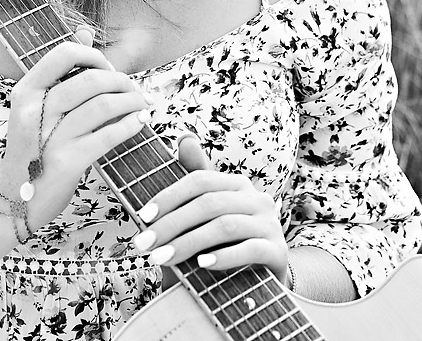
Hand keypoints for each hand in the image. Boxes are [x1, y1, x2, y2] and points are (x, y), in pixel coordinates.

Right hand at [0, 27, 154, 232]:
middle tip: (133, 90)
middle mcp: (34, 111)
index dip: (94, 56)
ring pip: (103, 105)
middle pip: (90, 80)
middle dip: (121, 81)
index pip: (64, 54)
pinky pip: (109, 135)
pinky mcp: (68, 162)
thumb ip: (61, 73)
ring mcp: (50, 138)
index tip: (108, 68)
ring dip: (132, 102)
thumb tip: (84, 32)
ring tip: (141, 105)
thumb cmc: (33, 149)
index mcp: (25, 91)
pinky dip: (131, 125)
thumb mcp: (37, 107)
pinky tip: (139, 123)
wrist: (13, 201)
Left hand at [130, 136, 289, 282]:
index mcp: (237, 185)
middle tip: (144, 244)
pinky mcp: (279, 252)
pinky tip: (202, 264)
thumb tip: (185, 138)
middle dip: (171, 223)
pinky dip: (223, 256)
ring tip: (162, 258)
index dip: (169, 196)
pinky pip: (250, 249)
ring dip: (189, 242)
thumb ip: (193, 188)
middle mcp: (257, 199)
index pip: (200, 180)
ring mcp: (271, 224)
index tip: (142, 217)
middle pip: (209, 203)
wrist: (258, 283)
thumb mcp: (203, 220)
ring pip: (226, 225)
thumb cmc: (221, 248)